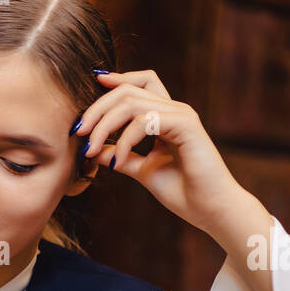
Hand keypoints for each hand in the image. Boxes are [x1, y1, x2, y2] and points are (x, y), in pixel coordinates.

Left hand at [73, 69, 246, 241]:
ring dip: (104, 125)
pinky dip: (124, 139)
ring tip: (90, 149)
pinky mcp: (186, 126)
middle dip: (97, 108)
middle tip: (78, 132)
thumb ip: (120, 156)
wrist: (210, 209)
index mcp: (167, 116)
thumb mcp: (142, 170)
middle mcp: (175, 110)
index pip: (141, 83)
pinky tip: (118, 161)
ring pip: (132, 102)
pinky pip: (146, 120)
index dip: (116, 80)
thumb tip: (94, 149)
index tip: (92, 86)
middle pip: (128, 90)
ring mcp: (182, 115)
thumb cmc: (184, 192)